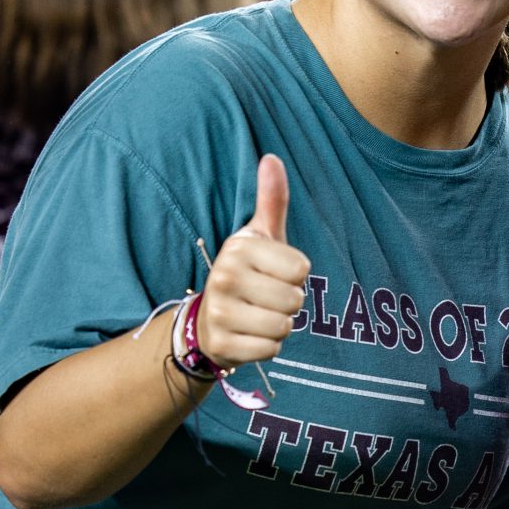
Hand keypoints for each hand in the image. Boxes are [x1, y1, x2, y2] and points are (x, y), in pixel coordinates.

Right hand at [194, 156, 310, 371]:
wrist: (207, 319)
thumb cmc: (246, 273)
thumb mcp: (260, 236)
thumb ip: (271, 200)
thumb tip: (272, 158)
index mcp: (239, 248)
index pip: (301, 269)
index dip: (295, 276)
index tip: (273, 274)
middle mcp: (225, 276)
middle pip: (295, 300)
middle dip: (288, 304)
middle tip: (265, 298)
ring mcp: (220, 312)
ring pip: (284, 326)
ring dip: (279, 326)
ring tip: (258, 316)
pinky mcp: (222, 344)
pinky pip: (271, 349)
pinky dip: (267, 346)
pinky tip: (250, 335)